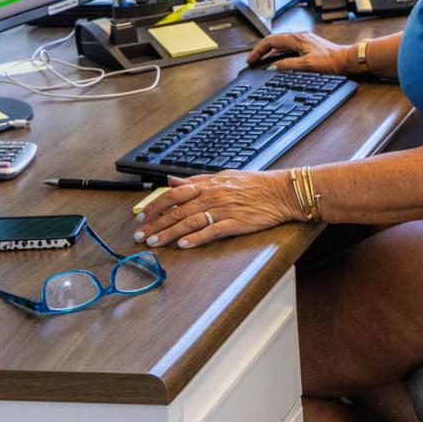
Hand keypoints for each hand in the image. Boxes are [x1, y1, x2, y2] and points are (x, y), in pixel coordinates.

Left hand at [134, 170, 298, 248]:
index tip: (142, 217)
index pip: (174, 193)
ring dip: (170, 233)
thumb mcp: (223, 176)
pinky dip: (197, 238)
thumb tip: (172, 181)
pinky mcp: (236, 223)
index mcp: (209, 183)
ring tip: (155, 242)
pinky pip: (212, 231)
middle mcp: (213, 195)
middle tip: (141, 235)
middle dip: (156, 223)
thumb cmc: (255, 184)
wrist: (281, 191)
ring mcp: (224, 209)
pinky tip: (184, 245)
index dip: (156, 205)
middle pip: (178, 210)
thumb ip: (196, 180)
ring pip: (190, 222)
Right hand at [246, 31, 352, 73]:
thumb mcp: (306, 65)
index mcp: (297, 39)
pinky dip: (279, 54)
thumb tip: (272, 67)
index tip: (251, 59)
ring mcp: (304, 42)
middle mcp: (299, 37)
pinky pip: (288, 48)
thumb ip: (287, 65)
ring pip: (281, 44)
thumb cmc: (331, 61)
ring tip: (262, 61)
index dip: (258, 49)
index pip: (271, 40)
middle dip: (262, 50)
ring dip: (270, 52)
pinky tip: (278, 62)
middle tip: (253, 60)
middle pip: (274, 41)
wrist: (346, 60)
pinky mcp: (308, 47)